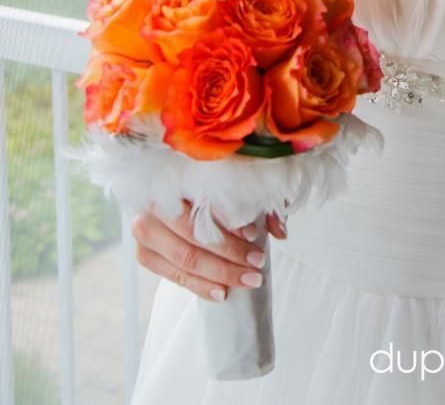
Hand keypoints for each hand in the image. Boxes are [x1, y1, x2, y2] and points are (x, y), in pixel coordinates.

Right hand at [132, 200, 286, 302]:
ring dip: (219, 273)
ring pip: (184, 258)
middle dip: (229, 253)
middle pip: (193, 234)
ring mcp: (143, 229)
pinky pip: (174, 276)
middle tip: (257, 264)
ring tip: (247, 280)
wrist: (172, 199)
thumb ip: (258, 205)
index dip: (226, 220)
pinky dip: (200, 286)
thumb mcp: (235, 188)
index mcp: (171, 175)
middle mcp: (152, 202)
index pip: (200, 201)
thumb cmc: (207, 191)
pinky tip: (222, 291)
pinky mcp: (144, 254)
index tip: (252, 234)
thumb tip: (279, 231)